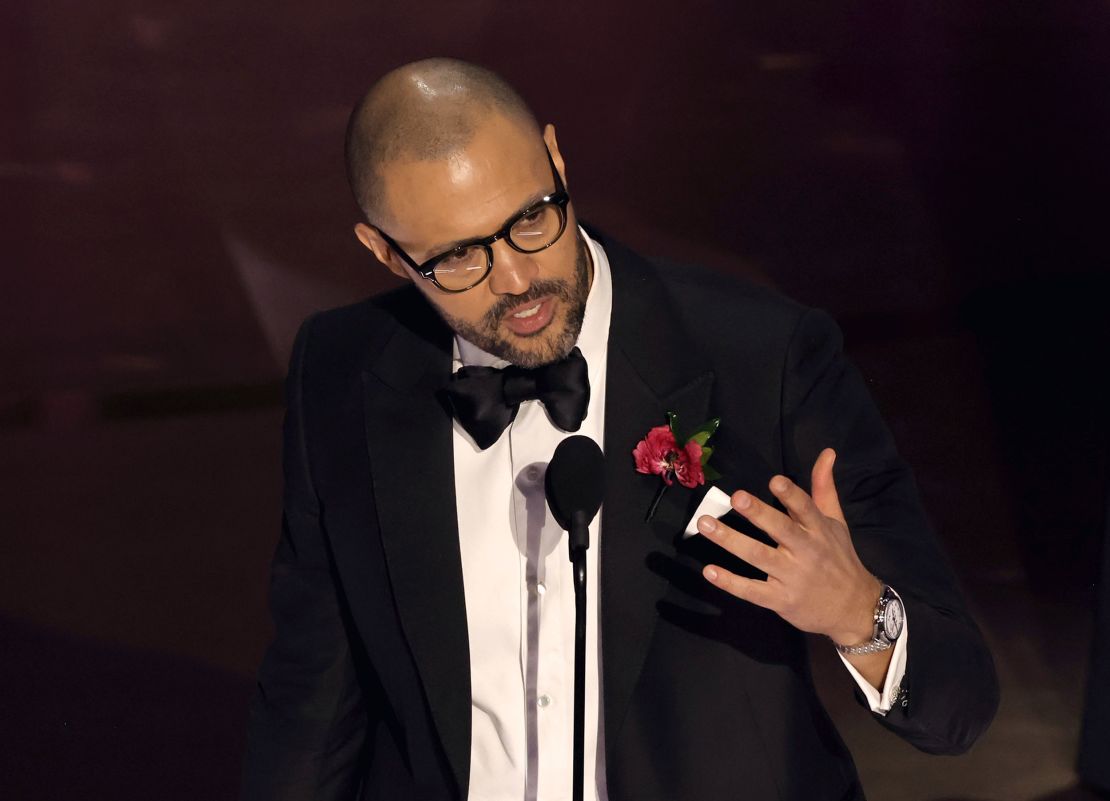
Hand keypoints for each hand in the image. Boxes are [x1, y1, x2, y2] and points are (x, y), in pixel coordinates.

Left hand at [696, 448, 881, 645]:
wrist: (854, 608)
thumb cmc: (839, 558)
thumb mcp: (836, 522)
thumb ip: (824, 487)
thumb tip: (827, 452)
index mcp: (819, 530)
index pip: (806, 509)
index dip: (791, 495)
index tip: (775, 480)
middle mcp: (806, 552)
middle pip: (781, 530)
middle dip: (758, 513)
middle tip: (736, 497)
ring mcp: (792, 577)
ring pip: (759, 557)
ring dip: (731, 540)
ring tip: (705, 524)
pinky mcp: (781, 600)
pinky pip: (752, 591)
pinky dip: (731, 582)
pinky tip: (710, 571)